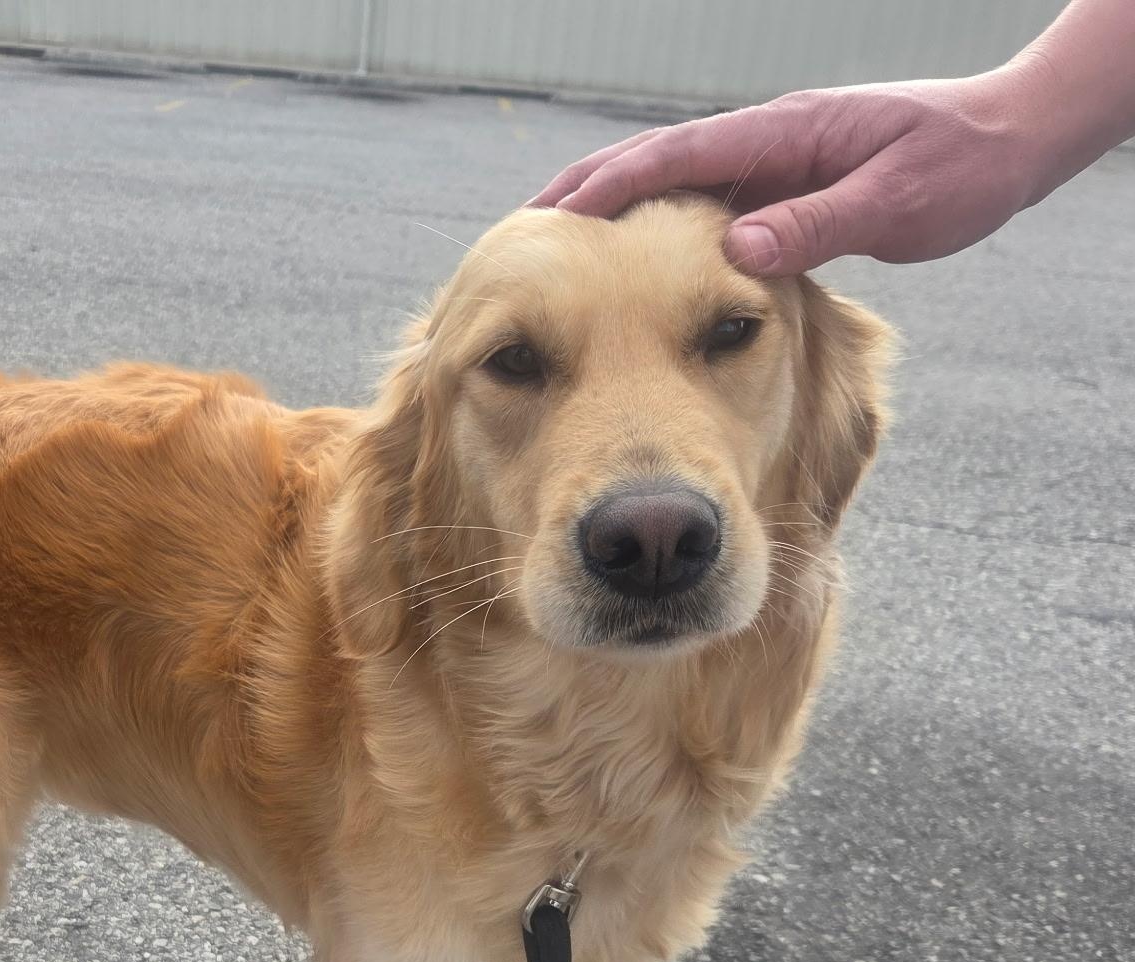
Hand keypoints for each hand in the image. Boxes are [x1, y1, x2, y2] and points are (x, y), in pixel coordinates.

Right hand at [529, 73, 1048, 275]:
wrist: (1006, 145)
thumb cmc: (959, 170)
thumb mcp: (896, 204)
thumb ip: (817, 226)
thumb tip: (736, 251)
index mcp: (787, 135)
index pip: (681, 154)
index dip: (616, 184)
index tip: (559, 217)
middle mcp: (768, 142)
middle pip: (657, 158)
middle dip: (589, 188)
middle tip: (523, 225)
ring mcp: (770, 163)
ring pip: (672, 181)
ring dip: (613, 205)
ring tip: (553, 243)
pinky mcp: (780, 188)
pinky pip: (700, 203)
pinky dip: (653, 223)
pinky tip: (629, 256)